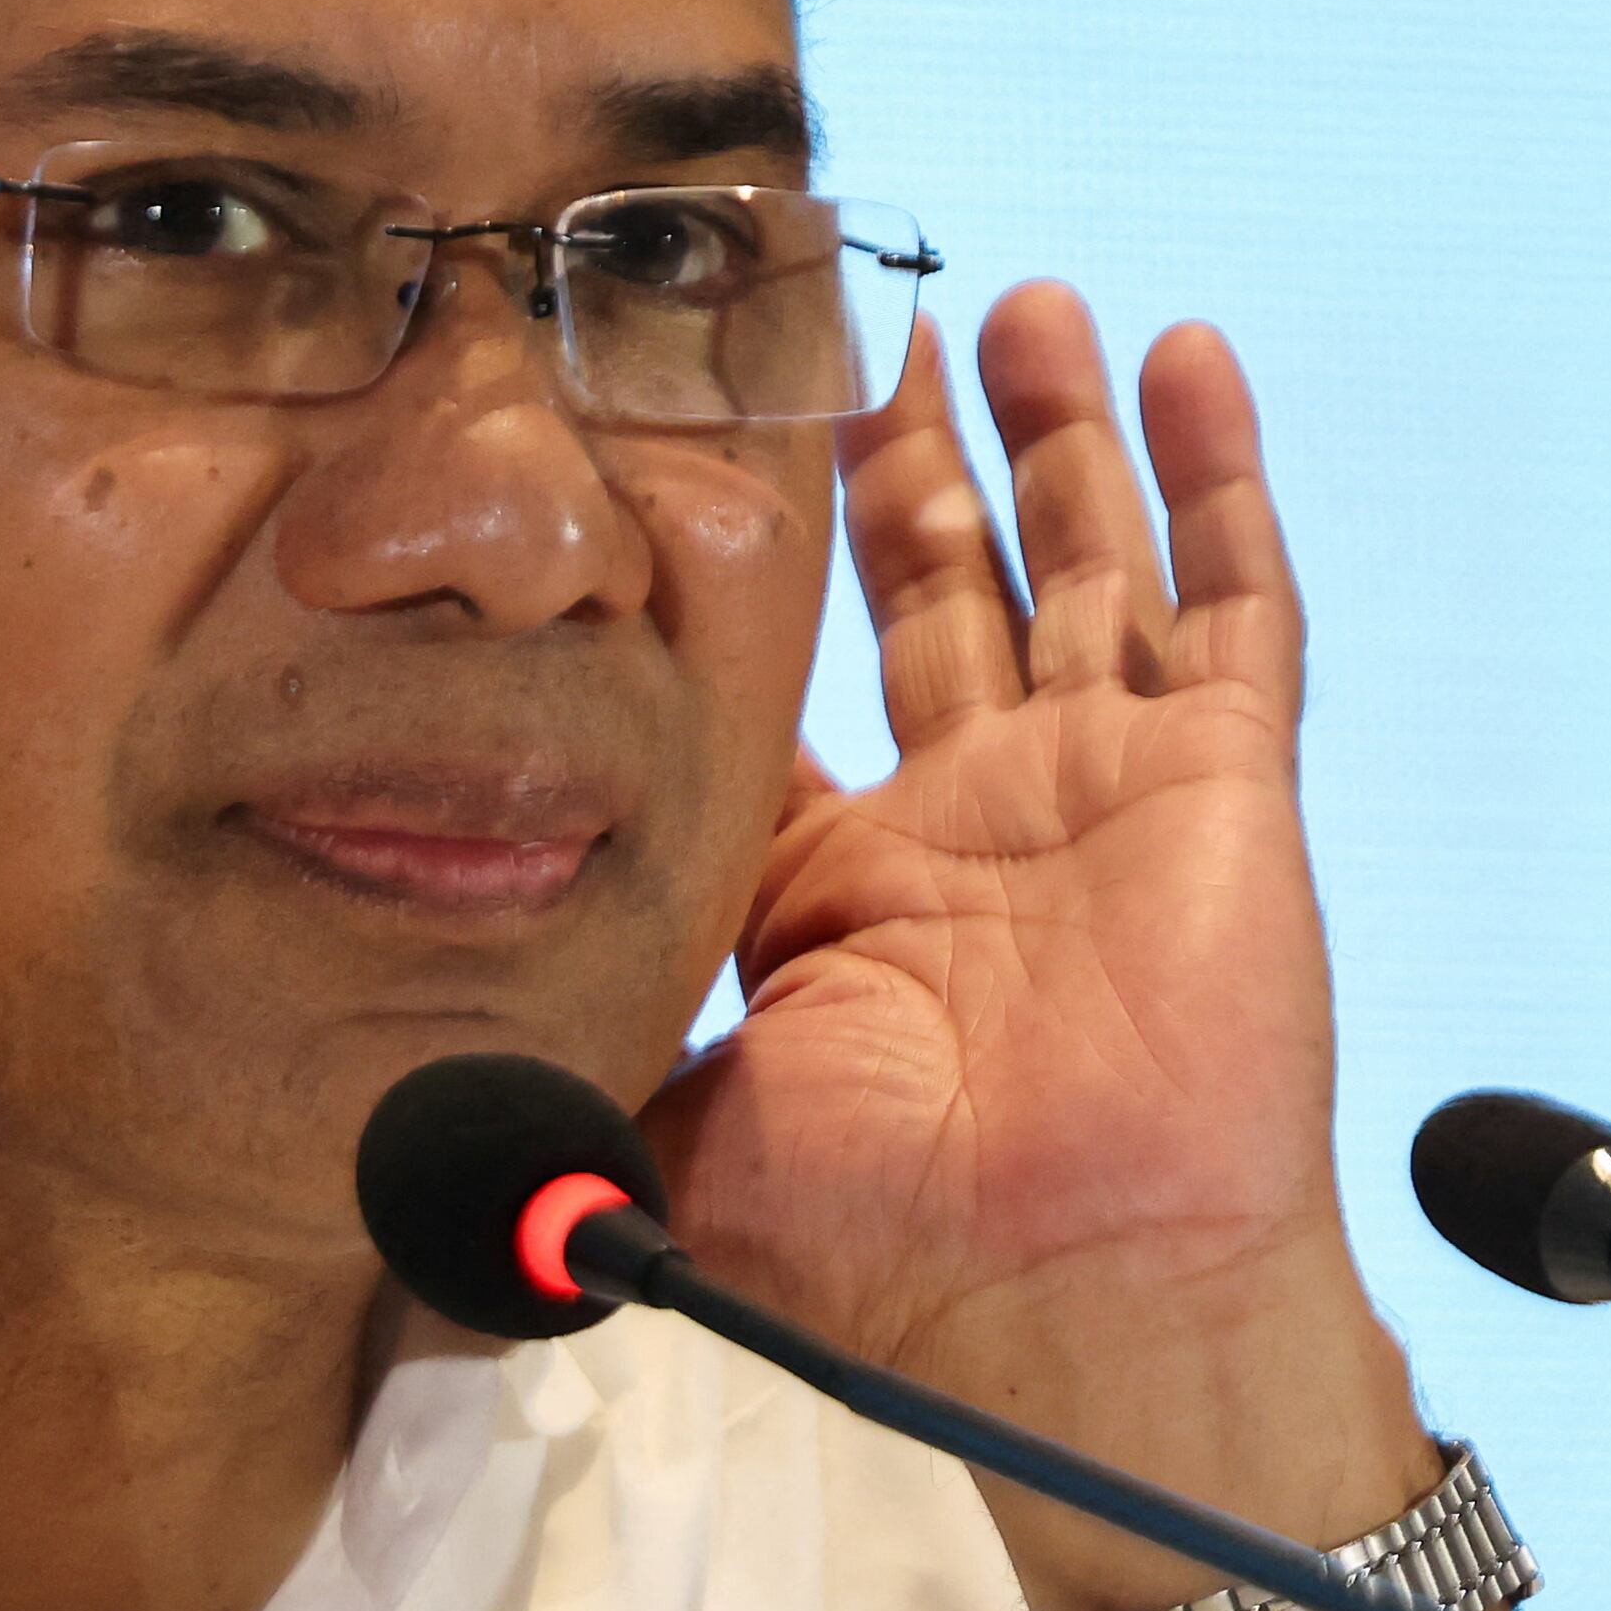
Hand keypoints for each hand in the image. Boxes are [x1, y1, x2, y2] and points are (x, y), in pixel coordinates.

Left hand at [646, 281, 1429, 1610]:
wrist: (1057, 1302)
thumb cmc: (873, 1245)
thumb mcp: (654, 1141)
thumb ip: (539, 1098)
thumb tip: (378, 1112)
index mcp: (838, 882)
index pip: (785, 681)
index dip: (750, 567)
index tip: (702, 436)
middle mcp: (970, 817)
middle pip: (934, 587)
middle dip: (902, 461)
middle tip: (866, 325)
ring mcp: (1102, 791)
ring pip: (1082, 564)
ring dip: (1051, 433)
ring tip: (1016, 307)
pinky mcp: (1221, 785)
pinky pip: (1232, 603)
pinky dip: (1213, 475)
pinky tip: (1176, 356)